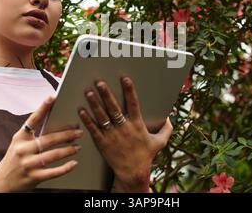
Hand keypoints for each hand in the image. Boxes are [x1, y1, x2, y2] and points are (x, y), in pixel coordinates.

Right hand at [0, 95, 82, 191]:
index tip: (52, 97)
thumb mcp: (19, 143)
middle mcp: (23, 149)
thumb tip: (54, 121)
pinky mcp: (33, 177)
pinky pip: (53, 172)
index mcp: (20, 137)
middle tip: (78, 131)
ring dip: (68, 150)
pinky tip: (73, 163)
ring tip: (78, 146)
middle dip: (66, 134)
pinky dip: (65, 167)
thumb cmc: (13, 159)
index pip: (33, 120)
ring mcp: (28, 164)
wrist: (1, 182)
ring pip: (53, 155)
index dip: (43, 108)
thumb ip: (33, 134)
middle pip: (49, 139)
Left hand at [78, 77, 172, 192]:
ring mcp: (112, 135)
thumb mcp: (160, 143)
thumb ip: (166, 129)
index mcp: (137, 124)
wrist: (133, 172)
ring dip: (94, 104)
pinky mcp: (102, 142)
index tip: (125, 78)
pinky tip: (81, 110)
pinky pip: (93, 129)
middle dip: (106, 94)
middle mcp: (124, 128)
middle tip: (100, 82)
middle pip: (113, 107)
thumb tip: (170, 118)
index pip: (133, 103)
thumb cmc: (146, 156)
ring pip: (102, 116)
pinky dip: (87, 119)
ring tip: (88, 92)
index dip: (129, 90)